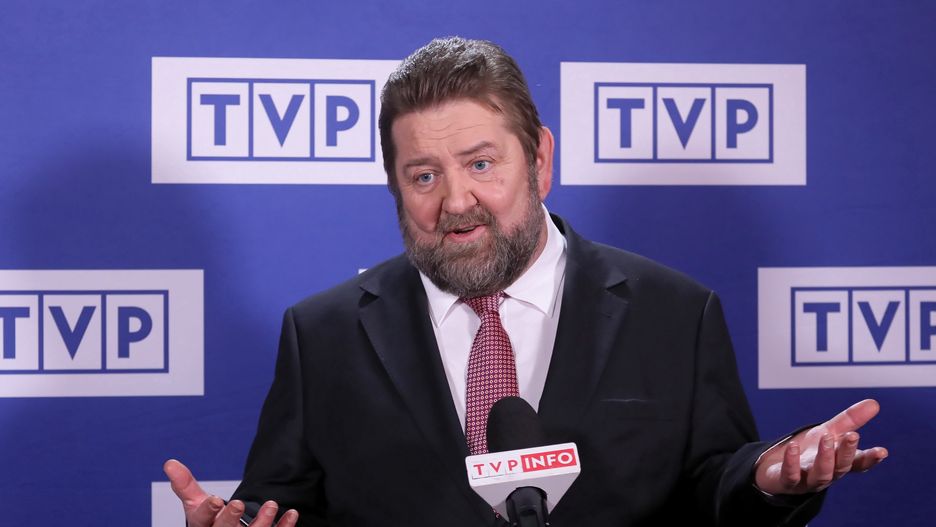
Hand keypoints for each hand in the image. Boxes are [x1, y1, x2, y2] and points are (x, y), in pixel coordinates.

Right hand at [163, 459, 298, 526]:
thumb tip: (170, 463)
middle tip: (237, 504)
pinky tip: (292, 514)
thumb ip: (186, 486)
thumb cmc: (210, 524)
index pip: (201, 521)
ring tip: (271, 504)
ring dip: (263, 523)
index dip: (207, 511)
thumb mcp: (196, 506)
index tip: (214, 499)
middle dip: (229, 519)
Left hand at [754, 399, 887, 494]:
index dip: (870, 459)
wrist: (777, 467)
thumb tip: (874, 403)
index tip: (882, 451)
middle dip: (847, 452)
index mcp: (839, 463)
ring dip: (825, 458)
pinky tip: (793, 447)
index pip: (859, 463)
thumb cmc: (808, 451)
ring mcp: (807, 480)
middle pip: (841, 467)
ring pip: (821, 474)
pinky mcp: (786, 482)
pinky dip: (792, 463)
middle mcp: (827, 474)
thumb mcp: (828, 431)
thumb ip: (850, 420)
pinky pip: (790, 475)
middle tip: (853, 435)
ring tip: (826, 438)